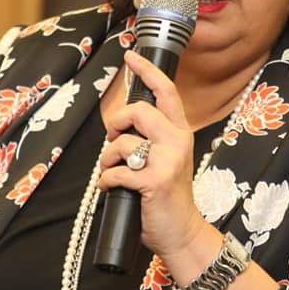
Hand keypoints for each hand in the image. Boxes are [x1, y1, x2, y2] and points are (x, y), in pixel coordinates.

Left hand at [98, 50, 208, 257]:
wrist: (181, 232)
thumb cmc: (168, 197)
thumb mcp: (168, 159)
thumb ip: (152, 139)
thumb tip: (120, 126)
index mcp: (180, 133)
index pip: (166, 92)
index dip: (147, 72)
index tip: (131, 57)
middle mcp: (177, 142)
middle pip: (139, 111)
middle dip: (116, 123)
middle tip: (113, 139)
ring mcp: (167, 161)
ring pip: (123, 143)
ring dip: (107, 160)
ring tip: (112, 172)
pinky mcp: (154, 181)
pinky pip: (117, 172)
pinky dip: (106, 181)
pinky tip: (111, 188)